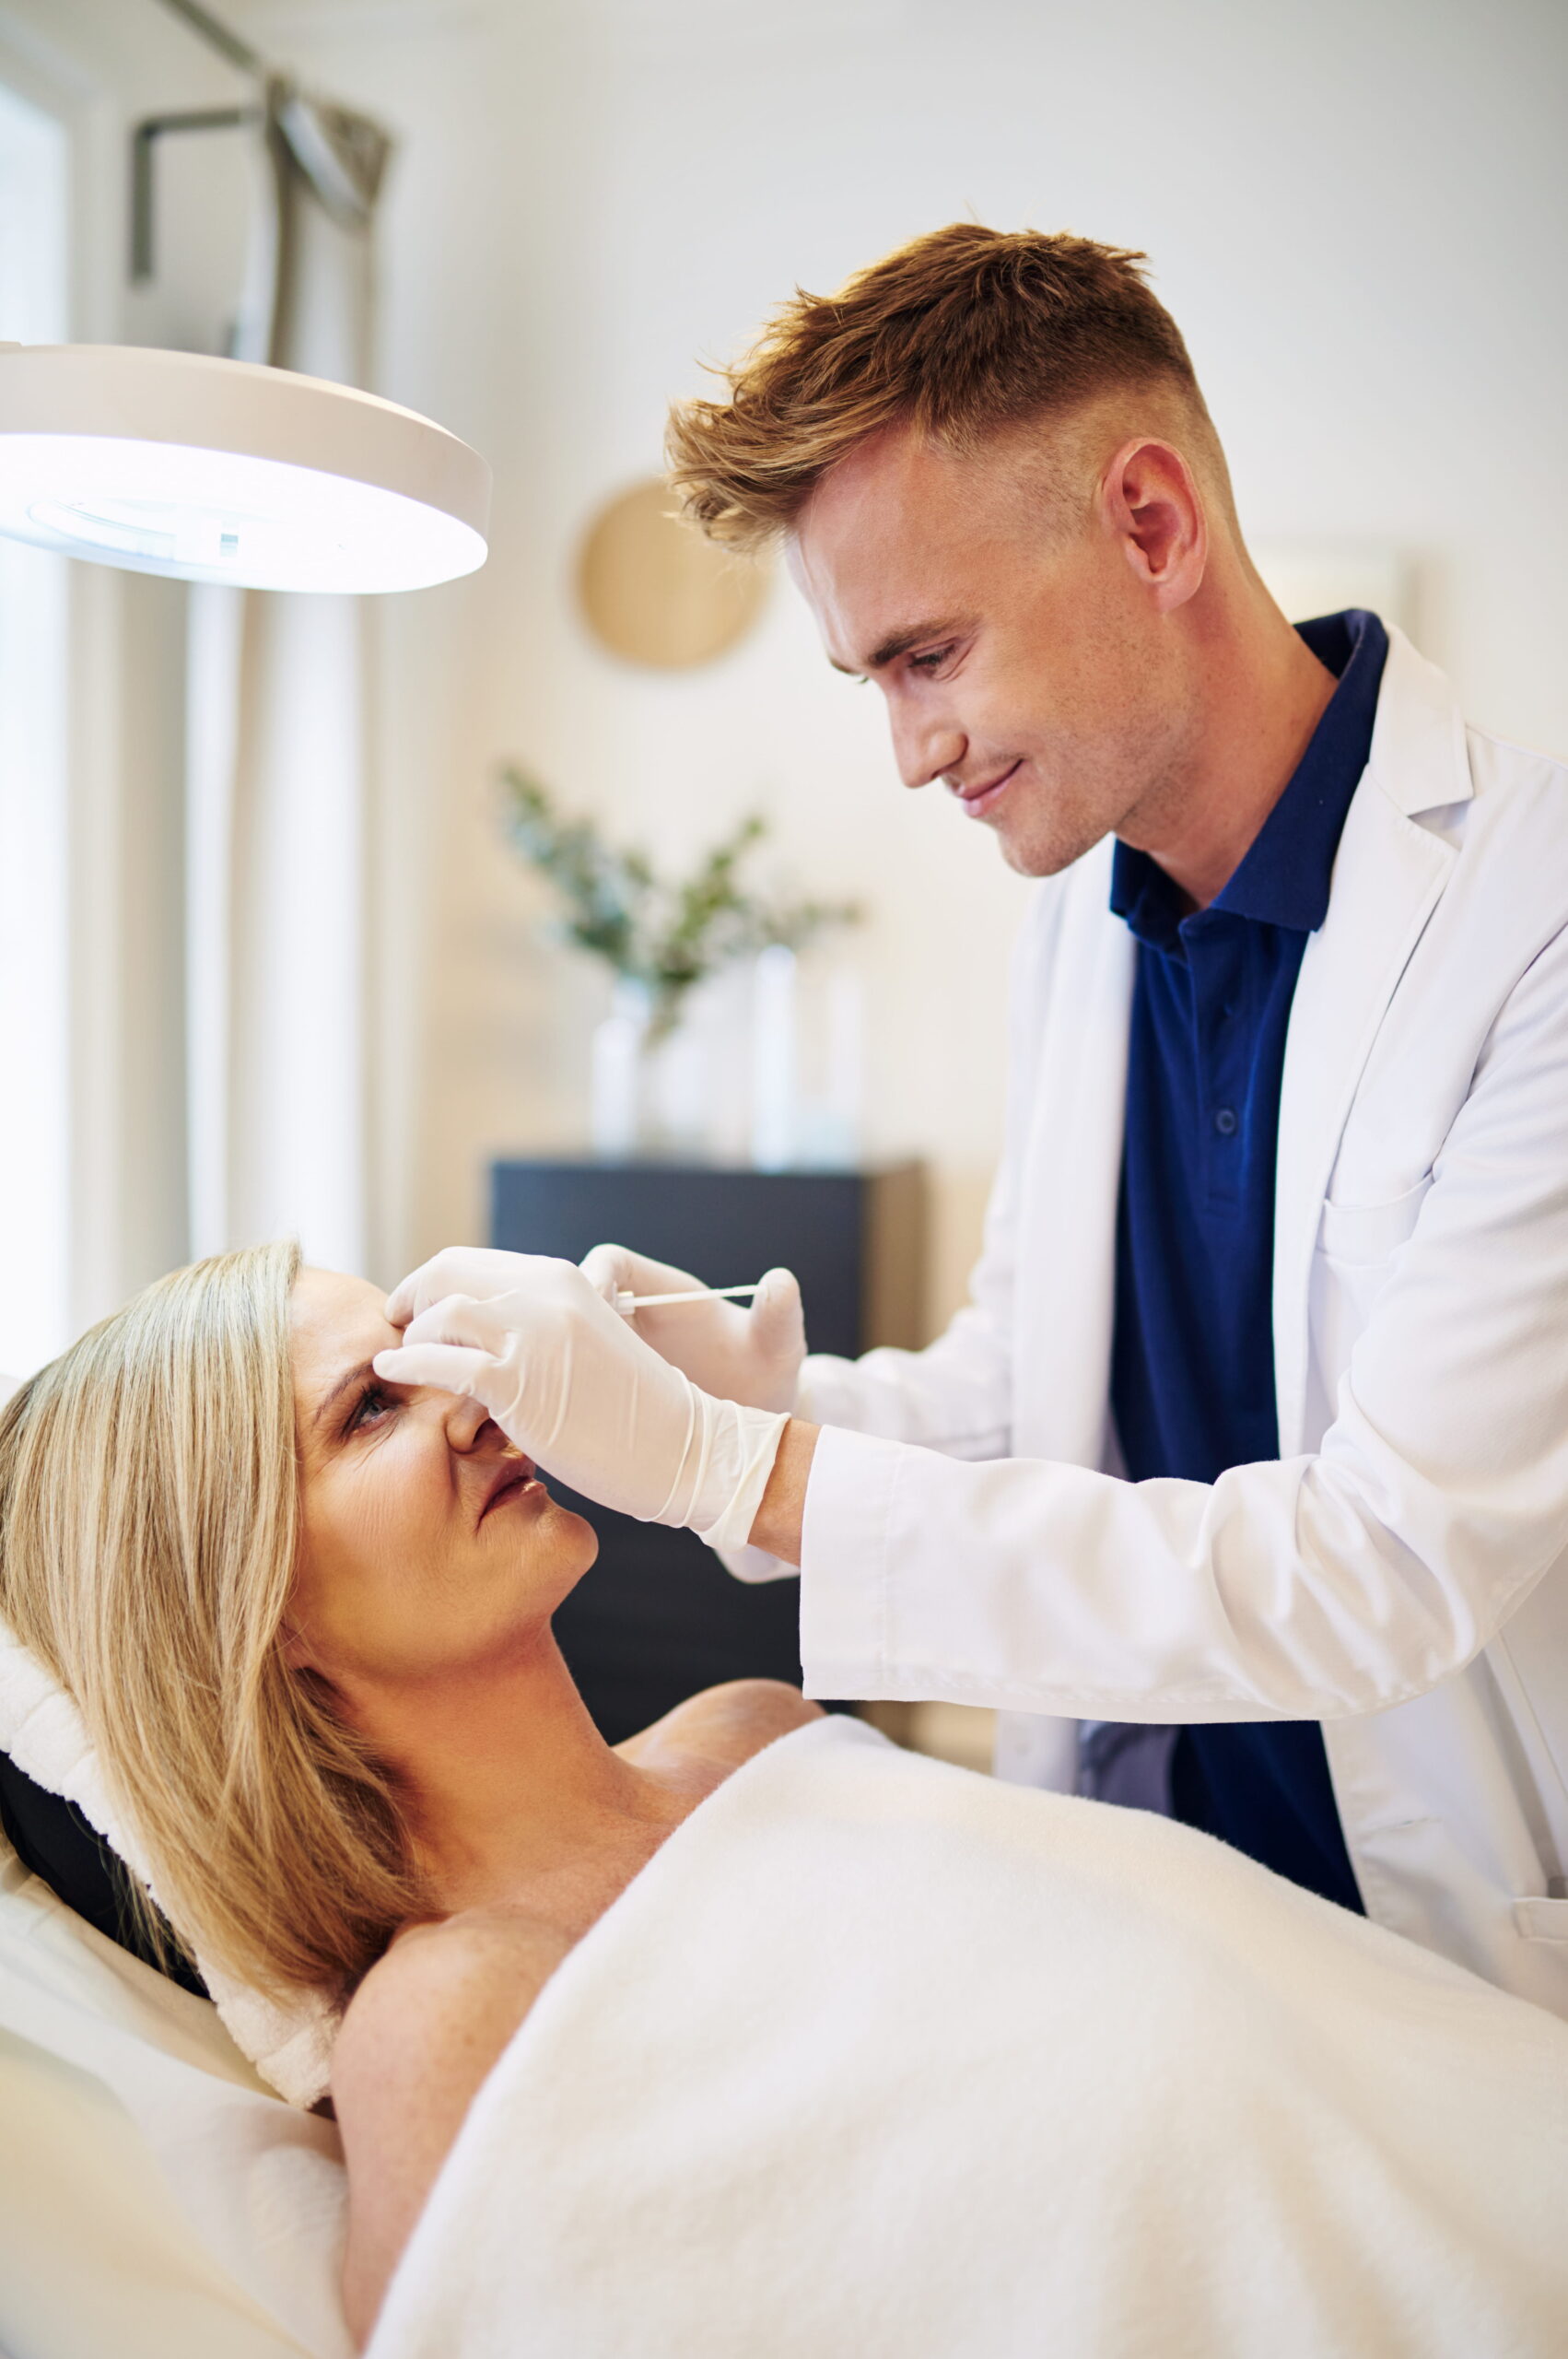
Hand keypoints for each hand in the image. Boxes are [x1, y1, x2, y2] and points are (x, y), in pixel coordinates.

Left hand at [373, 1254, 786, 1546]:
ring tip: (404, 1361)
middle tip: (396, 1327)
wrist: (686, 1448)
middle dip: (411, 1299)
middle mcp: (545, 1295)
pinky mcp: (520, 1384)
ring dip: (412, 1337)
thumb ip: (541, 1323)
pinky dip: (407, 1365)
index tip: (416, 1311)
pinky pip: (442, 1363)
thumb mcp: (588, 1340)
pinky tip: (392, 1373)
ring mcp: (532, 1337)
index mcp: (562, 1279)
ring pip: (440, 1312)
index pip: (470, 1262)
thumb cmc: (637, 1412)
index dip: (430, 1285)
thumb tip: (485, 1330)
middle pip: (446, 1274)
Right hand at [578, 1243, 804, 1412]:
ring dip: (558, 1364)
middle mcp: (634, 1318)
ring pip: (566, 1343)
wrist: (756, 1430)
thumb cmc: (767, 1375)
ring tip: (567, 1399)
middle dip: (561, 1323)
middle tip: (566, 1363)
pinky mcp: (607, 1388)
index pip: (613, 1263)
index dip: (595, 1277)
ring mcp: (617, 1354)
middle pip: (575, 1300)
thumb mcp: (779, 1347)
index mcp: (667, 1293)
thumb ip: (779, 1315)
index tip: (594, 1310)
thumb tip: (781, 1281)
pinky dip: (565, 1396)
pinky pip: (573, 1382)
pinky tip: (574, 1425)